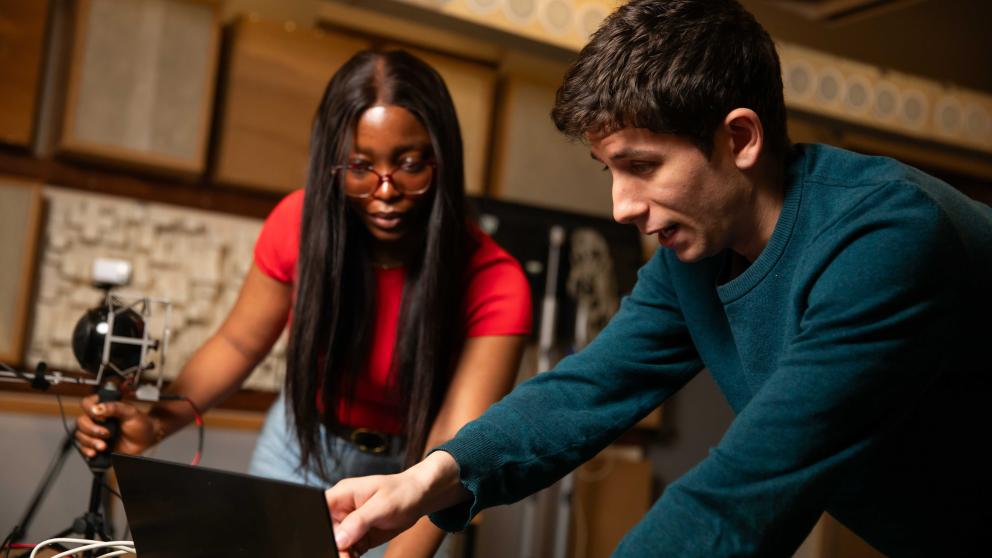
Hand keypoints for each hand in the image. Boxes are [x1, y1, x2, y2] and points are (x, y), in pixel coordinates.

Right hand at [75, 394, 157, 456]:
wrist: (146, 440)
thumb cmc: (140, 423)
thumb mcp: (130, 412)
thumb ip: (115, 408)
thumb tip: (97, 407)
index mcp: (104, 408)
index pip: (86, 403)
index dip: (89, 409)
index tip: (100, 417)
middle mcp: (96, 419)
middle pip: (81, 422)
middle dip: (92, 430)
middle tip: (107, 433)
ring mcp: (95, 433)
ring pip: (80, 436)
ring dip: (90, 442)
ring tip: (104, 446)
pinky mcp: (95, 445)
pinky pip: (83, 448)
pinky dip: (86, 451)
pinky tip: (94, 452)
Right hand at [326, 451, 466, 554]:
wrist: (421, 498)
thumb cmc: (403, 492)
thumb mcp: (381, 505)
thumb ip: (358, 521)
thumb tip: (339, 538)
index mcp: (342, 494)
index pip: (319, 510)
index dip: (317, 526)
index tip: (329, 540)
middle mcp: (342, 510)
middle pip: (326, 532)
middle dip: (333, 545)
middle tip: (345, 554)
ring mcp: (350, 524)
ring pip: (337, 544)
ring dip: (342, 553)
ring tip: (352, 556)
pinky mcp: (359, 536)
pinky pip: (348, 550)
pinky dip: (351, 556)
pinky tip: (356, 556)